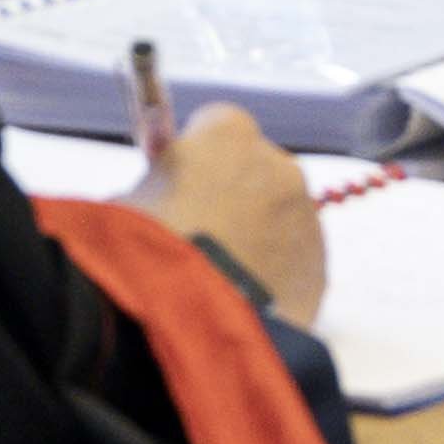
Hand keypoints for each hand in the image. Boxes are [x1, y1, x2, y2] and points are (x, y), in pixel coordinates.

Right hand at [147, 107, 324, 325]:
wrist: (186, 317)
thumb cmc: (142, 251)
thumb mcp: (127, 202)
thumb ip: (155, 186)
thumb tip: (157, 194)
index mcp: (228, 133)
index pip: (217, 127)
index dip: (197, 157)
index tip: (179, 184)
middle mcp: (277, 163)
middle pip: (256, 172)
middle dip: (233, 197)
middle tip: (197, 237)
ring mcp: (304, 217)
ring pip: (279, 220)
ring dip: (255, 239)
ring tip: (216, 280)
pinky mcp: (316, 267)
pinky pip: (292, 267)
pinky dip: (271, 280)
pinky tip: (239, 304)